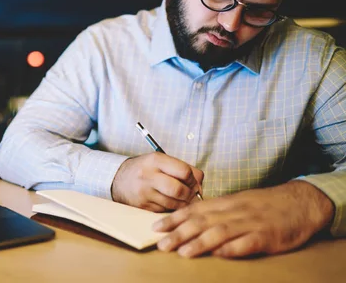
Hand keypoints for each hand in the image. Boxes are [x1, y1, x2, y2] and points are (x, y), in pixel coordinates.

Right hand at [111, 152, 203, 211]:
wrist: (118, 180)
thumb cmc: (146, 169)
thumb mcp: (161, 161)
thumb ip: (183, 169)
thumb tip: (200, 186)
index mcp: (155, 160)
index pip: (184, 171)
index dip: (193, 179)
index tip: (192, 182)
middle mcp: (148, 176)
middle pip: (180, 190)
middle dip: (190, 194)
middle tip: (189, 194)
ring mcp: (144, 193)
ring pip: (175, 204)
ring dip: (183, 204)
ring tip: (181, 199)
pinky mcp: (143, 207)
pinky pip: (166, 212)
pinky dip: (172, 210)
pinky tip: (169, 204)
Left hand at [152, 180, 334, 257]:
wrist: (300, 202)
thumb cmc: (265, 204)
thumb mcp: (238, 202)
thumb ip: (216, 211)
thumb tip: (191, 219)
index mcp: (226, 203)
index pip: (194, 209)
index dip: (174, 218)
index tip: (156, 227)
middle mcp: (234, 211)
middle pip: (202, 221)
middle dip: (179, 232)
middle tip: (161, 243)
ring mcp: (250, 223)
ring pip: (220, 232)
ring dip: (200, 242)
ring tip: (182, 252)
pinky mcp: (267, 236)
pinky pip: (247, 243)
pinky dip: (232, 249)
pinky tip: (219, 255)